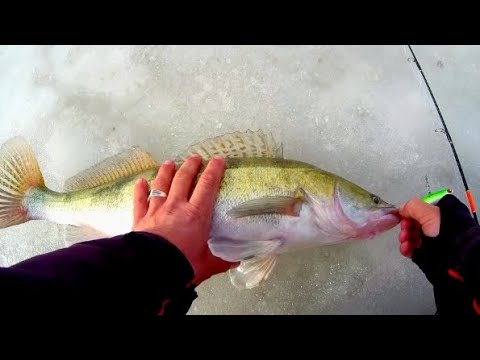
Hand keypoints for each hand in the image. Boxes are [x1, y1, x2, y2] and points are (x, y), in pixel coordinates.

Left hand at [132, 154, 236, 284]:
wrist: (152, 269)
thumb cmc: (182, 264)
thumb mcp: (207, 264)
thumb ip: (221, 261)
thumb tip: (236, 261)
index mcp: (196, 214)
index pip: (207, 185)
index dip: (214, 170)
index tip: (218, 159)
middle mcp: (176, 207)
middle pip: (183, 179)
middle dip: (190, 166)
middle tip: (195, 157)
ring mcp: (156, 211)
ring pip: (161, 185)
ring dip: (166, 172)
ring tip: (169, 163)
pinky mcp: (140, 219)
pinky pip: (140, 200)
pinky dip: (140, 190)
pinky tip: (141, 181)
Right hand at [398, 198, 440, 257]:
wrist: (452, 250)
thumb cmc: (444, 229)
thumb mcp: (426, 211)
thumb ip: (411, 206)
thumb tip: (402, 209)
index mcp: (435, 215)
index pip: (416, 213)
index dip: (407, 215)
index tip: (404, 218)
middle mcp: (432, 227)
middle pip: (411, 226)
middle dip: (405, 228)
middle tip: (405, 230)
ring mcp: (429, 240)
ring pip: (410, 238)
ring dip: (404, 238)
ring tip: (405, 240)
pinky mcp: (425, 252)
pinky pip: (411, 249)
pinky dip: (406, 248)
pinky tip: (406, 247)